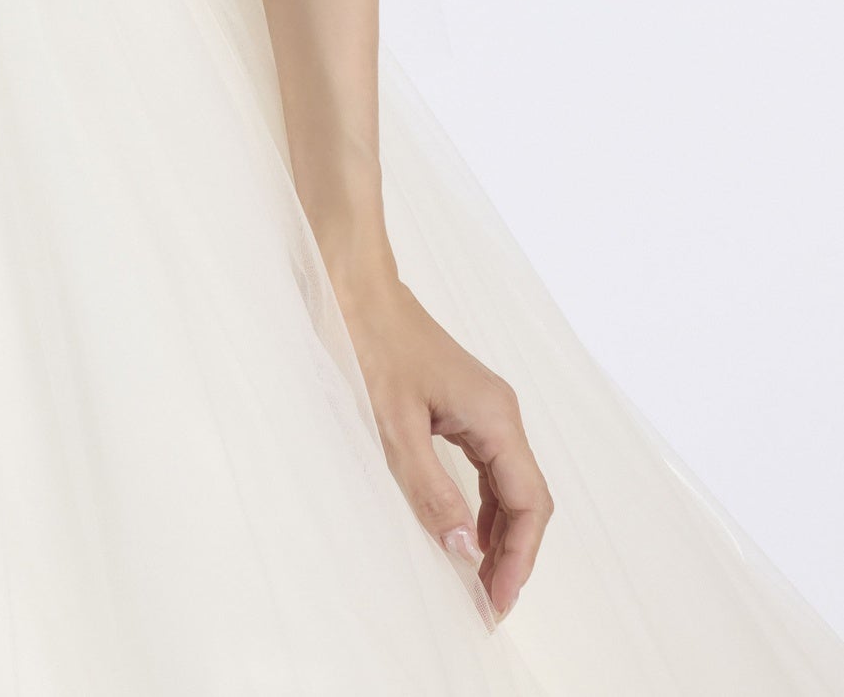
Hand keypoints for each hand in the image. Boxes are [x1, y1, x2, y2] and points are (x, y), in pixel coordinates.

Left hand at [336, 267, 553, 623]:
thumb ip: (432, 490)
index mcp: (495, 415)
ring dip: (500, 533)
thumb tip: (466, 553)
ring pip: (508, 484)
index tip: (497, 602)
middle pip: (527, 497)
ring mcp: (482, 406)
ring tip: (479, 580)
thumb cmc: (370, 341)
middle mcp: (499, 411)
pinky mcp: (461, 404)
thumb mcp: (394, 425)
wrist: (353, 281)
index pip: (529, 503)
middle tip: (488, 603)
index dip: (520, 558)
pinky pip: (486, 466)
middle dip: (514, 554)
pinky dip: (483, 505)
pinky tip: (465, 531)